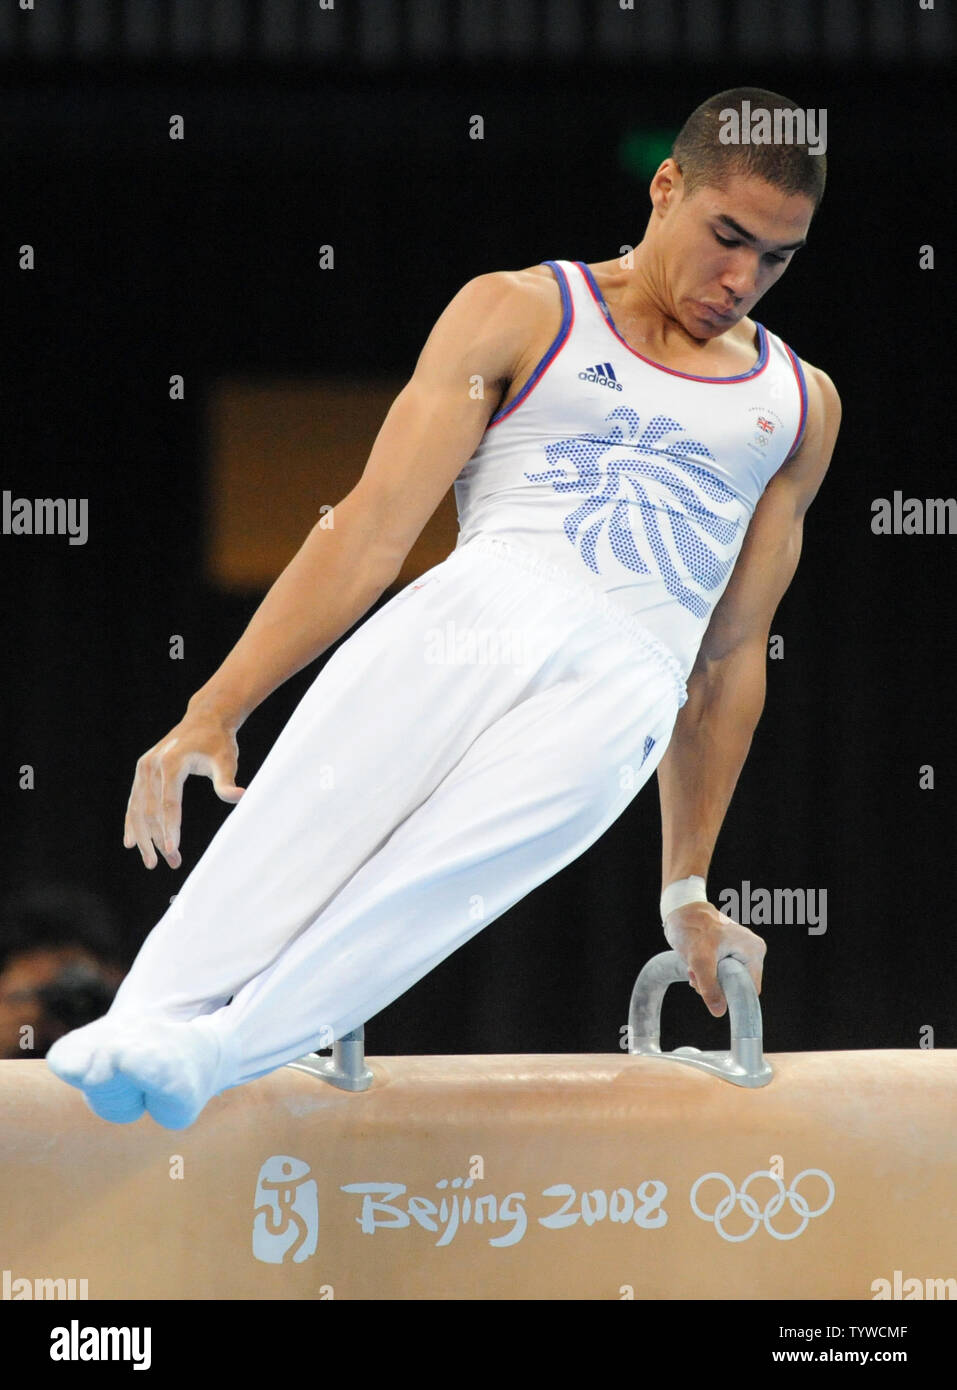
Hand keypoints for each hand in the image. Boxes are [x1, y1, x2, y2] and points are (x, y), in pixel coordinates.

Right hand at [123, 709, 245, 869]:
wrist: (204, 719)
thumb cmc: (218, 742)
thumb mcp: (226, 760)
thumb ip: (227, 781)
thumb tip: (239, 796)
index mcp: (171, 763)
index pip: (169, 803)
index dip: (170, 828)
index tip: (172, 849)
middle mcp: (151, 765)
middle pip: (150, 810)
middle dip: (158, 839)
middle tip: (172, 863)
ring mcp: (143, 768)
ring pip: (138, 809)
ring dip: (145, 837)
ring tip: (154, 862)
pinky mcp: (142, 771)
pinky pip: (134, 802)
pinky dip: (132, 822)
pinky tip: (132, 843)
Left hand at [663, 901, 765, 1016]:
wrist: (680, 910)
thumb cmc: (692, 929)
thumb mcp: (699, 960)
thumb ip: (709, 987)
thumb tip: (719, 1011)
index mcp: (754, 951)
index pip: (749, 988)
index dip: (729, 994)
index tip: (707, 987)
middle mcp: (752, 951)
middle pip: (737, 985)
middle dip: (714, 986)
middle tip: (695, 976)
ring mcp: (740, 951)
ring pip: (726, 981)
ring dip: (707, 981)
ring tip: (692, 968)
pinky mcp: (728, 952)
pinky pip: (720, 973)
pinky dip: (705, 974)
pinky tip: (693, 966)